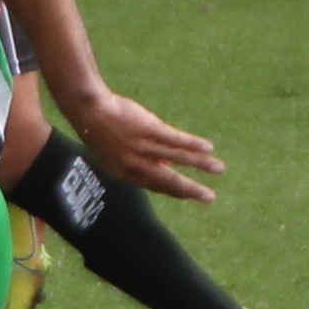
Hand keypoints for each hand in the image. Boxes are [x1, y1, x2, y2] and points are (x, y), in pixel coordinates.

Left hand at [48, 82, 221, 202]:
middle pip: (168, 180)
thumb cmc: (101, 129)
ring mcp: (142, 146)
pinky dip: (192, 144)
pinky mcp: (148, 129)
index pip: (155, 186)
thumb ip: (138, 160)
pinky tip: (208, 148)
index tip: (190, 195)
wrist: (89, 110)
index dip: (174, 191)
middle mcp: (135, 164)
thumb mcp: (115, 152)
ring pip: (177, 158)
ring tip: (219, 169)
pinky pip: (175, 139)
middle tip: (210, 197)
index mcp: (125, 173)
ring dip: (200, 164)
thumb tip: (165, 163)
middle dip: (191, 189)